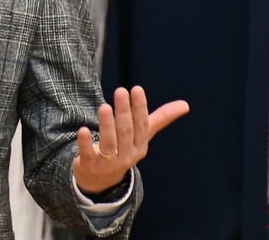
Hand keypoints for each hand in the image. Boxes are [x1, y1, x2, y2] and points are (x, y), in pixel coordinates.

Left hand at [72, 86, 188, 194]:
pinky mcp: (90, 165)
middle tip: (120, 91)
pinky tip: (83, 130)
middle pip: (126, 132)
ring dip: (107, 125)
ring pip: (109, 144)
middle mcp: (127, 155)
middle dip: (124, 112)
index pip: (142, 126)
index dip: (140, 108)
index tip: (136, 89)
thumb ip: (161, 118)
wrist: (101, 179)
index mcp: (140, 145)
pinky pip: (88, 154)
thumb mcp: (142, 135)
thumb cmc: (124, 149)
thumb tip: (186, 104)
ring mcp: (109, 162)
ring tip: (104, 106)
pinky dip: (85, 143)